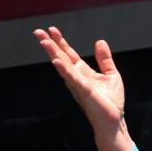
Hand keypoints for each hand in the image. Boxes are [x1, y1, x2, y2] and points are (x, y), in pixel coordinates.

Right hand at [34, 26, 131, 150]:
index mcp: (82, 72)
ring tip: (44, 42)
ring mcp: (78, 84)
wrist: (113, 120)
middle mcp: (76, 77)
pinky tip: (56, 62)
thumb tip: (99, 41)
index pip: (68, 54)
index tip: (52, 29)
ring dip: (53, 54)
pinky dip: (64, 70)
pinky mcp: (84, 91)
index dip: (60, 42)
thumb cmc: (111, 101)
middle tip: (38, 32)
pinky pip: (73, 79)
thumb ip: (104, 59)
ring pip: (63, 66)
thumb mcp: (111, 75)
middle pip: (60, 57)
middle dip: (50, 44)